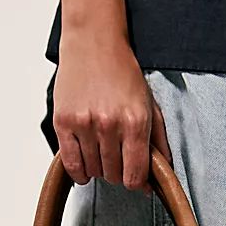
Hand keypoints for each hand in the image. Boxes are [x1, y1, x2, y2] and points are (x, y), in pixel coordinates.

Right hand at [53, 21, 172, 191]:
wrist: (93, 42)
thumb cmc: (122, 72)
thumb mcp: (150, 105)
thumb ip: (159, 141)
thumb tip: (162, 173)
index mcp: (135, 121)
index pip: (135, 175)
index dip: (136, 183)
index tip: (135, 179)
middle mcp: (109, 124)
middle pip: (113, 175)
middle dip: (118, 172)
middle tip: (117, 156)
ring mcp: (84, 123)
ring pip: (93, 171)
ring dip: (98, 168)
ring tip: (101, 150)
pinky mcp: (63, 121)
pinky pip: (71, 163)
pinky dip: (79, 171)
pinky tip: (85, 165)